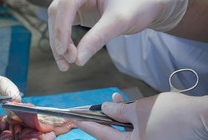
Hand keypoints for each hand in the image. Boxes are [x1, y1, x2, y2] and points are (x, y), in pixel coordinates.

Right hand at [48, 0, 187, 70]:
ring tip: (67, 64)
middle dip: (59, 39)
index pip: (66, 6)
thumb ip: (98, 38)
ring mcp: (77, 0)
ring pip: (58, 20)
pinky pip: (65, 26)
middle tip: (68, 62)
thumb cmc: (140, 5)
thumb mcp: (119, 21)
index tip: (66, 53)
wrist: (150, 3)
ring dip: (59, 43)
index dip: (62, 30)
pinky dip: (65, 41)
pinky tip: (71, 55)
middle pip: (57, 13)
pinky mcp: (79, 10)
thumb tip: (78, 60)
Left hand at [74, 92, 207, 139]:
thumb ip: (117, 111)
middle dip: (108, 120)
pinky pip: (142, 138)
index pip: (104, 136)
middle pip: (117, 137)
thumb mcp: (139, 109)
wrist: (205, 116)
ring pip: (130, 136)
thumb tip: (105, 110)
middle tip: (99, 107)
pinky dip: (136, 126)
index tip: (74, 120)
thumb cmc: (169, 112)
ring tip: (119, 102)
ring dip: (123, 120)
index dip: (88, 125)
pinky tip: (134, 112)